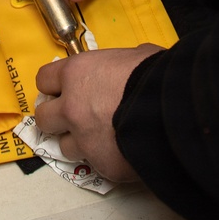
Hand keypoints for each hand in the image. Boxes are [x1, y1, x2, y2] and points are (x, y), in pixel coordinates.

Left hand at [34, 44, 162, 182]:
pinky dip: (105, 157)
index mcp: (77, 74)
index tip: (63, 88)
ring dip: (78, 141)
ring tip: (100, 136)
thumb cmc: (157, 76)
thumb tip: (130, 63)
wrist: (175, 111)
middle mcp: (72, 107)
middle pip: (44, 117)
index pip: (44, 79)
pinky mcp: (101, 164)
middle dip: (56, 117)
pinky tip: (122, 149)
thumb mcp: (138, 55)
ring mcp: (84, 139)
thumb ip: (120, 63)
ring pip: (65, 146)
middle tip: (73, 116)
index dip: (55, 85)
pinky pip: (95, 163)